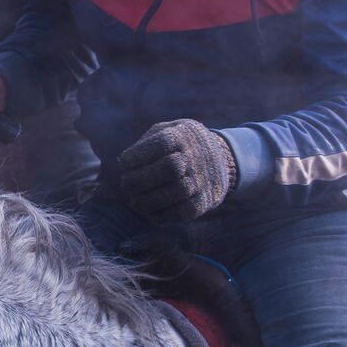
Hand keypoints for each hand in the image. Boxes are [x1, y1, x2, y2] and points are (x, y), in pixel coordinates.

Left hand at [119, 119, 236, 222]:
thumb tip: (124, 163)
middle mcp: (196, 157)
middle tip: (126, 185)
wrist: (222, 159)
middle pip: (170, 168)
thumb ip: (147, 142)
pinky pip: (185, 211)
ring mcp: (203, 179)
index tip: (125, 162)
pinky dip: (164, 215)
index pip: (162, 143)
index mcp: (184, 136)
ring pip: (177, 192)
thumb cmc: (181, 144)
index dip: (139, 155)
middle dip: (142, 179)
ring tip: (135, 202)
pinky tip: (151, 213)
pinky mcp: (205, 200)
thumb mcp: (168, 131)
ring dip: (150, 200)